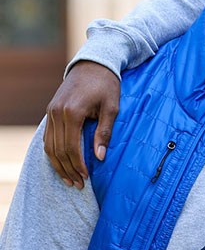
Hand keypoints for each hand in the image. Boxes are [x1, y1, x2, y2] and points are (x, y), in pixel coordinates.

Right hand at [43, 61, 119, 187]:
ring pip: (49, 145)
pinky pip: (47, 137)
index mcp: (72, 112)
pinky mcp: (50, 111)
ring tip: (69, 179)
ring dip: (58, 164)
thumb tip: (100, 158)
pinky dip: (53, 152)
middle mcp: (57, 113)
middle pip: (58, 150)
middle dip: (68, 169)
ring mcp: (50, 112)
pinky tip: (61, 163)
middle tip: (78, 185)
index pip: (71, 147)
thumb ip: (104, 133)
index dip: (78, 165)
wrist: (93, 64)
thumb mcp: (112, 108)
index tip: (87, 177)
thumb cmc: (107, 85)